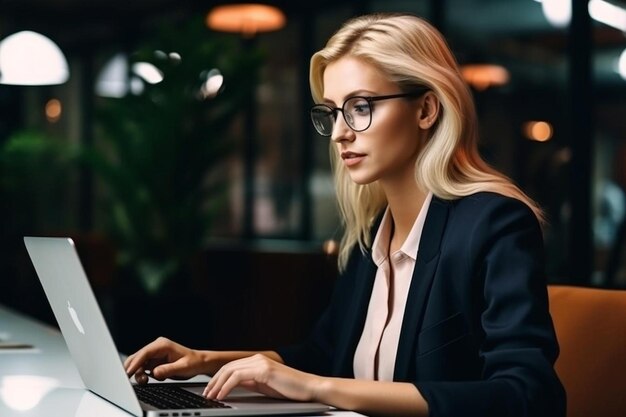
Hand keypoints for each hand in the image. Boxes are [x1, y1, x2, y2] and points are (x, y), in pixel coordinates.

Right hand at [124, 337, 207, 383]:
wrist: (199, 363)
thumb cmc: (193, 363)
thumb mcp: (183, 368)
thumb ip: (168, 370)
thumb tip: (154, 373)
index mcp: (163, 345)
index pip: (144, 353)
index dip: (135, 363)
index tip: (129, 372)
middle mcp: (157, 347)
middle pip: (138, 357)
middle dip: (134, 368)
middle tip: (136, 379)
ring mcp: (154, 354)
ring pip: (138, 363)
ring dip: (138, 373)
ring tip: (144, 381)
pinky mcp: (154, 361)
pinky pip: (143, 367)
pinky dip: (142, 374)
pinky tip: (148, 379)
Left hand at [203, 354, 318, 401]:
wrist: (309, 388)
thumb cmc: (290, 389)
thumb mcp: (264, 386)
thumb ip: (250, 382)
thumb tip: (234, 384)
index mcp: (257, 361)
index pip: (231, 367)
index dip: (218, 379)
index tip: (210, 390)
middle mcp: (257, 359)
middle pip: (227, 367)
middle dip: (214, 381)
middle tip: (206, 394)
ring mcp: (260, 363)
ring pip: (230, 370)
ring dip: (217, 384)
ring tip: (211, 396)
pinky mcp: (264, 370)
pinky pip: (238, 377)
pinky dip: (227, 386)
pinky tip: (222, 395)